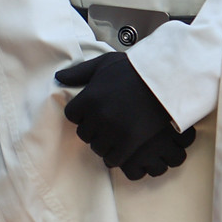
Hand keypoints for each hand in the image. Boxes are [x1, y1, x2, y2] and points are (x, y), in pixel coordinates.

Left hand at [54, 52, 193, 179]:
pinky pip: (112, 158)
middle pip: (83, 133)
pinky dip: (113, 156)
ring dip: (102, 143)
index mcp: (89, 97)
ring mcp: (113, 130)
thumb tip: (58, 77)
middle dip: (91, 129)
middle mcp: (98, 115)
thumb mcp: (103, 63)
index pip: (71, 115)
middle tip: (103, 124)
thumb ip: (79, 72)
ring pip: (96, 147)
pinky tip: (119, 149)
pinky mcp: (129, 141)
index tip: (90, 112)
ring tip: (112, 136)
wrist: (163, 80)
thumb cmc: (133, 70)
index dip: (80, 114)